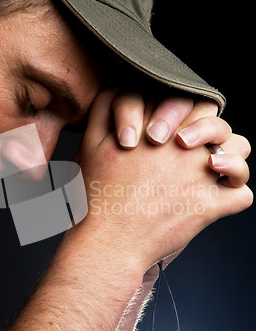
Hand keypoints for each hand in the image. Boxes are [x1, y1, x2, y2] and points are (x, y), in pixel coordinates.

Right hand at [78, 89, 252, 272]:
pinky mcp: (210, 207)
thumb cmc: (99, 195)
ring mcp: (201, 176)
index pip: (186, 101)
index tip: (164, 133)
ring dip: (232, 156)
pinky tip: (219, 197)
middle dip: (208, 127)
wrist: (110, 241)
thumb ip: (105, 108)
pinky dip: (234, 195)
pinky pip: (242, 195)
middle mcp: (184, 148)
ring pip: (240, 151)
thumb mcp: (90, 144)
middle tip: (191, 145)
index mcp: (158, 129)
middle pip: (217, 120)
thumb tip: (121, 88)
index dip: (179, 113)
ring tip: (215, 165)